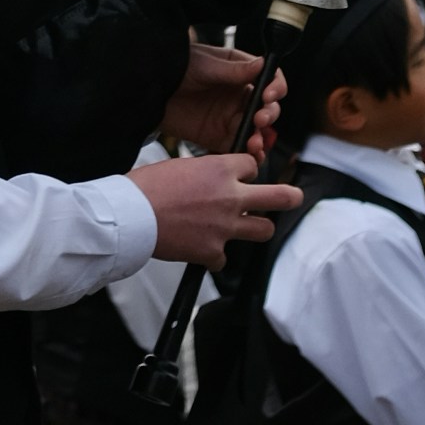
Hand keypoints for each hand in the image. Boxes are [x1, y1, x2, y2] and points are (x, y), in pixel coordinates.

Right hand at [145, 156, 304, 266]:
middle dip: (290, 196)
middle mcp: (230, 197)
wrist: (131, 215)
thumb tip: (214, 182)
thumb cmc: (147, 186)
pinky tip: (201, 250)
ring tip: (246, 227)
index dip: (247, 172)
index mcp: (220, 169)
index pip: (252, 166)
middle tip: (293, 197)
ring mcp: (225, 227)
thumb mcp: (181, 166)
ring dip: (255, 227)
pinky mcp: (213, 251)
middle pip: (279, 197)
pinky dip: (214, 255)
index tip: (242, 177)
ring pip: (263, 229)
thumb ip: (206, 173)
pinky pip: (224, 258)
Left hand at [161, 43, 275, 156]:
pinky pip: (240, 147)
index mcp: (241, 73)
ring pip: (257, 131)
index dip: (275, 88)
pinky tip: (249, 156)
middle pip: (268, 108)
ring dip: (261, 138)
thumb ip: (234, 69)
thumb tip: (262, 64)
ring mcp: (231, 118)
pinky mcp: (220, 136)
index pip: (270, 80)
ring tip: (254, 144)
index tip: (268, 95)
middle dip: (268, 115)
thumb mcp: (205, 65)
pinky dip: (247, 154)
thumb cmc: (176, 67)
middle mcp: (240, 96)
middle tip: (259, 120)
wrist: (150, 89)